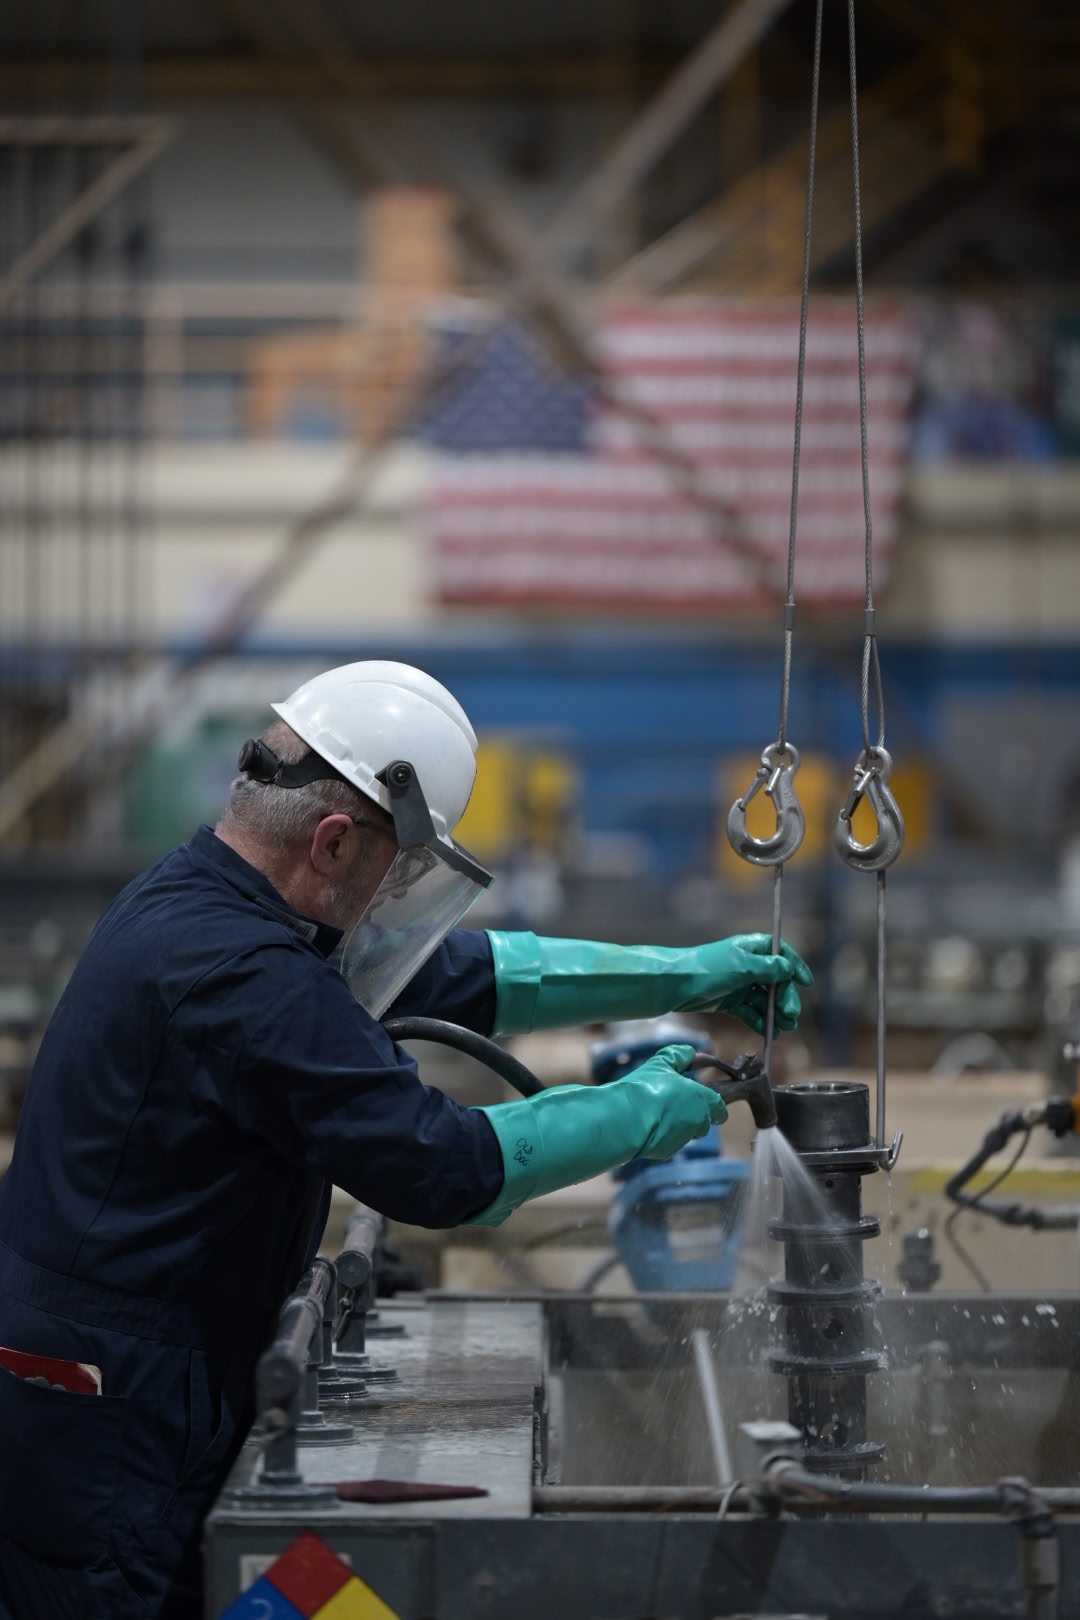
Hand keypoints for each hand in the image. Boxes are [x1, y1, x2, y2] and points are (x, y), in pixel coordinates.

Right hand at [619, 1043, 728, 1155]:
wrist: (625, 1119)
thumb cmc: (645, 1089)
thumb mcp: (662, 1063)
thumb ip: (678, 1056)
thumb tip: (689, 1052)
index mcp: (701, 1100)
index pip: (720, 1108)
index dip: (715, 1105)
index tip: (709, 1100)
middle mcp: (697, 1122)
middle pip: (704, 1122)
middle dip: (694, 1115)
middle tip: (675, 1102)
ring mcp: (682, 1139)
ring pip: (686, 1133)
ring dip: (677, 1124)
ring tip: (657, 1112)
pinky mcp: (666, 1152)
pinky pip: (668, 1143)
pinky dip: (661, 1135)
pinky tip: (647, 1124)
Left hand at [674, 934, 812, 1034]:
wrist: (676, 985)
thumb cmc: (707, 969)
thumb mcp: (742, 966)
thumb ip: (768, 968)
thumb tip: (788, 967)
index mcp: (750, 948)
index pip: (780, 953)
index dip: (795, 966)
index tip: (806, 982)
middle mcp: (746, 964)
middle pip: (774, 980)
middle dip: (785, 997)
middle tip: (791, 1014)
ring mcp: (738, 984)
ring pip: (763, 999)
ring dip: (775, 1012)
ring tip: (785, 1027)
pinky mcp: (729, 1001)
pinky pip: (750, 1011)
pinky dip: (760, 1021)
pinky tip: (770, 1032)